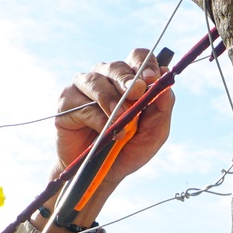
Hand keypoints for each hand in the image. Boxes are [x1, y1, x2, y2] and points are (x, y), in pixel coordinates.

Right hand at [48, 48, 175, 223]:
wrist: (103, 175)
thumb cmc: (129, 149)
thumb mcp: (155, 132)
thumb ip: (163, 106)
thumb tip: (166, 77)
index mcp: (128, 79)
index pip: (138, 57)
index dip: (146, 63)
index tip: (152, 79)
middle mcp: (105, 78)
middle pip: (117, 67)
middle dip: (128, 79)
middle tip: (137, 92)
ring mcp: (84, 88)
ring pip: (97, 82)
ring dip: (111, 99)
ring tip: (121, 118)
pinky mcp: (67, 102)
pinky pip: (82, 105)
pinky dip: (96, 118)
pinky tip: (105, 132)